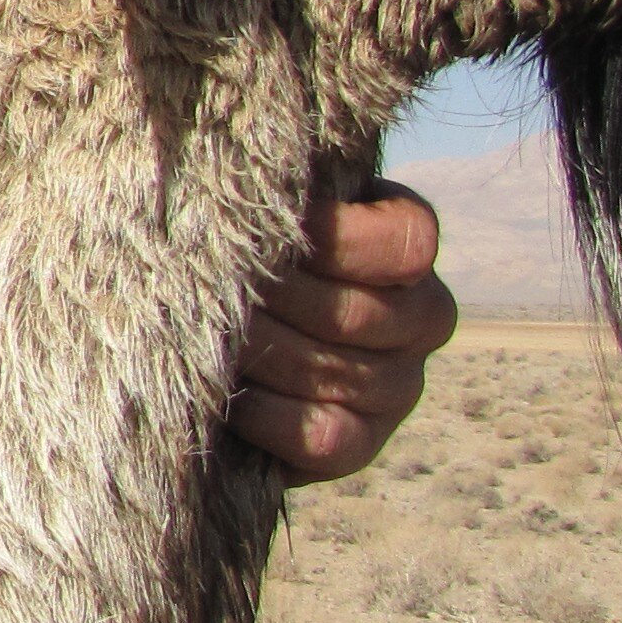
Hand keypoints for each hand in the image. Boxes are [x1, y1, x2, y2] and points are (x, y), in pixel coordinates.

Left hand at [227, 179, 457, 481]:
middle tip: (198, 288)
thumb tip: (241, 179)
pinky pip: (324, 436)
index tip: (259, 232)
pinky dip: (265, 416)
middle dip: (265, 303)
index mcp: (409, 241)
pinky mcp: (365, 443)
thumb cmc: (239, 243)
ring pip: (329, 373)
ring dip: (254, 356)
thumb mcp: (266, 205)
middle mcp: (424, 315)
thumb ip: (274, 189)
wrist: (225, 330)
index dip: (331, 241)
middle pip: (351, 315)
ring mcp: (401, 386)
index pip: (404, 243)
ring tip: (197, 335)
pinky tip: (225, 394)